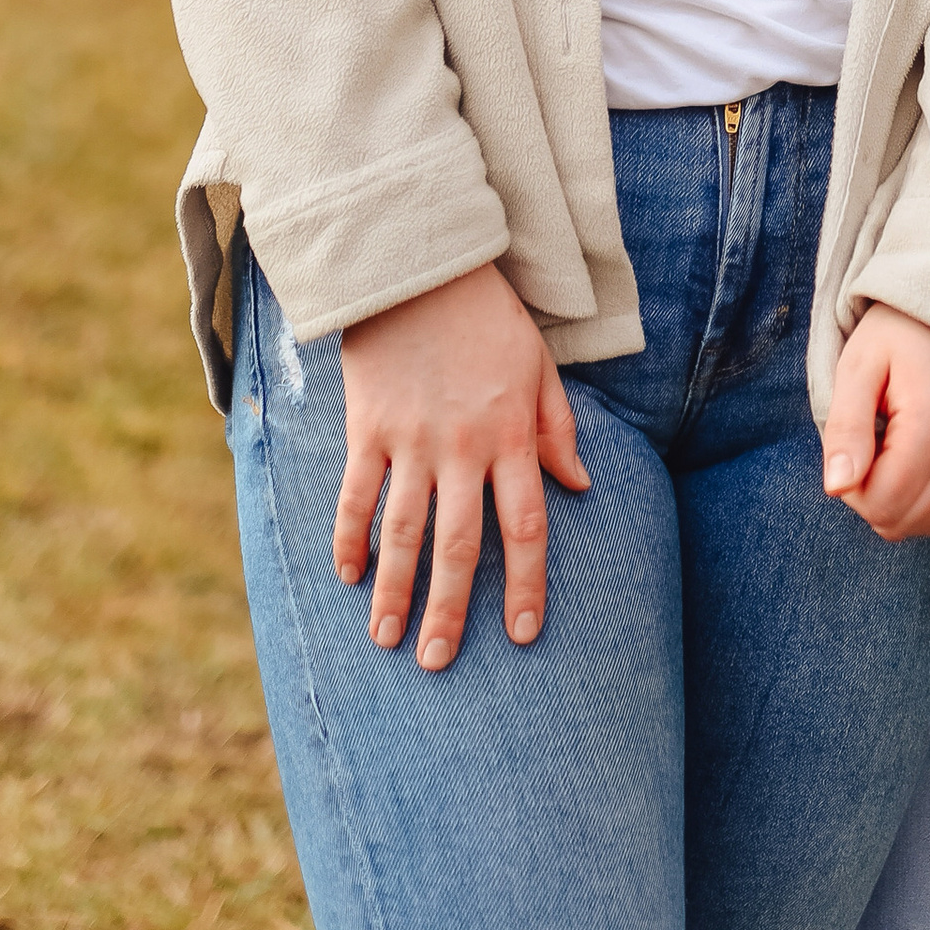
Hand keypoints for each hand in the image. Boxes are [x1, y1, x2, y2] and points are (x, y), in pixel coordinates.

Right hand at [334, 262, 590, 670]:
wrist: (425, 266)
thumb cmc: (489, 319)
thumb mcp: (539, 366)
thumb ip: (558, 430)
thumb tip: (580, 487)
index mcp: (512, 435)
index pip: (526, 526)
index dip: (526, 584)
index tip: (523, 634)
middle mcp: (463, 446)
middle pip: (458, 545)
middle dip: (450, 611)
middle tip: (439, 663)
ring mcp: (411, 439)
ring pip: (403, 531)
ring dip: (395, 591)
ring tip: (387, 640)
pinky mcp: (368, 427)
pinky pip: (355, 494)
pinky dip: (349, 538)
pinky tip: (349, 578)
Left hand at [822, 306, 929, 541]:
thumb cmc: (897, 336)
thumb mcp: (858, 367)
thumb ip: (845, 428)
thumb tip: (836, 488)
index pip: (881, 503)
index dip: (851, 488)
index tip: (853, 445)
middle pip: (902, 521)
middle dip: (873, 494)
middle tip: (872, 443)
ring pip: (926, 524)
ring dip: (899, 499)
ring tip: (896, 447)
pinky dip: (923, 499)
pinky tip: (917, 458)